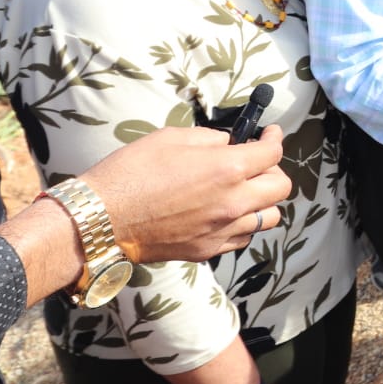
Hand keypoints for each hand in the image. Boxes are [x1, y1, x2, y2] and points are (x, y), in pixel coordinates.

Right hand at [85, 125, 291, 263]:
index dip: (275, 138)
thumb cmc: (131, 172)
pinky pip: (244, 237)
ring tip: (244, 190)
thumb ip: (210, 139)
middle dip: (273, 169)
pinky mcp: (208, 250)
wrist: (101, 219)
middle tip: (257, 162)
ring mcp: (223, 230)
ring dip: (263, 200)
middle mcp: (233, 202)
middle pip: (281, 187)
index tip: (270, 133)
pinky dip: (244, 224)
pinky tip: (226, 213)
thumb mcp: (172, 138)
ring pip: (269, 217)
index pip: (273, 153)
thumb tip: (230, 143)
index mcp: (227, 169)